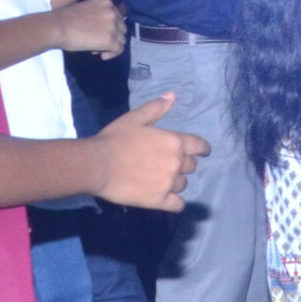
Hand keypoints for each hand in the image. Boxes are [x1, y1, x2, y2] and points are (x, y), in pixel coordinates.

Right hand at [54, 0, 126, 58]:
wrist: (56, 26)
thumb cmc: (65, 19)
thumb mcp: (86, 10)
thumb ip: (99, 16)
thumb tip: (104, 31)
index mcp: (107, 2)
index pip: (118, 17)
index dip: (110, 28)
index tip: (99, 34)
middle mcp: (112, 12)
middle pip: (122, 29)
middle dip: (112, 37)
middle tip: (98, 44)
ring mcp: (112, 26)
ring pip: (122, 40)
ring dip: (112, 46)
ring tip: (98, 50)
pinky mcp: (110, 40)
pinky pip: (119, 50)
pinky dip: (112, 54)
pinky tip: (102, 56)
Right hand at [94, 93, 205, 211]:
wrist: (97, 165)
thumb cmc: (115, 139)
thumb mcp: (134, 119)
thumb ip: (155, 108)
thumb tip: (172, 96)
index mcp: (174, 142)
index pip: (199, 146)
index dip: (202, 149)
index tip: (203, 152)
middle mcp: (176, 163)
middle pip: (191, 166)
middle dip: (183, 164)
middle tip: (169, 165)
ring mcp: (169, 183)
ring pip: (183, 184)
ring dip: (176, 182)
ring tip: (161, 181)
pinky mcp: (159, 200)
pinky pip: (177, 205)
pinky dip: (175, 203)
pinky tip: (167, 200)